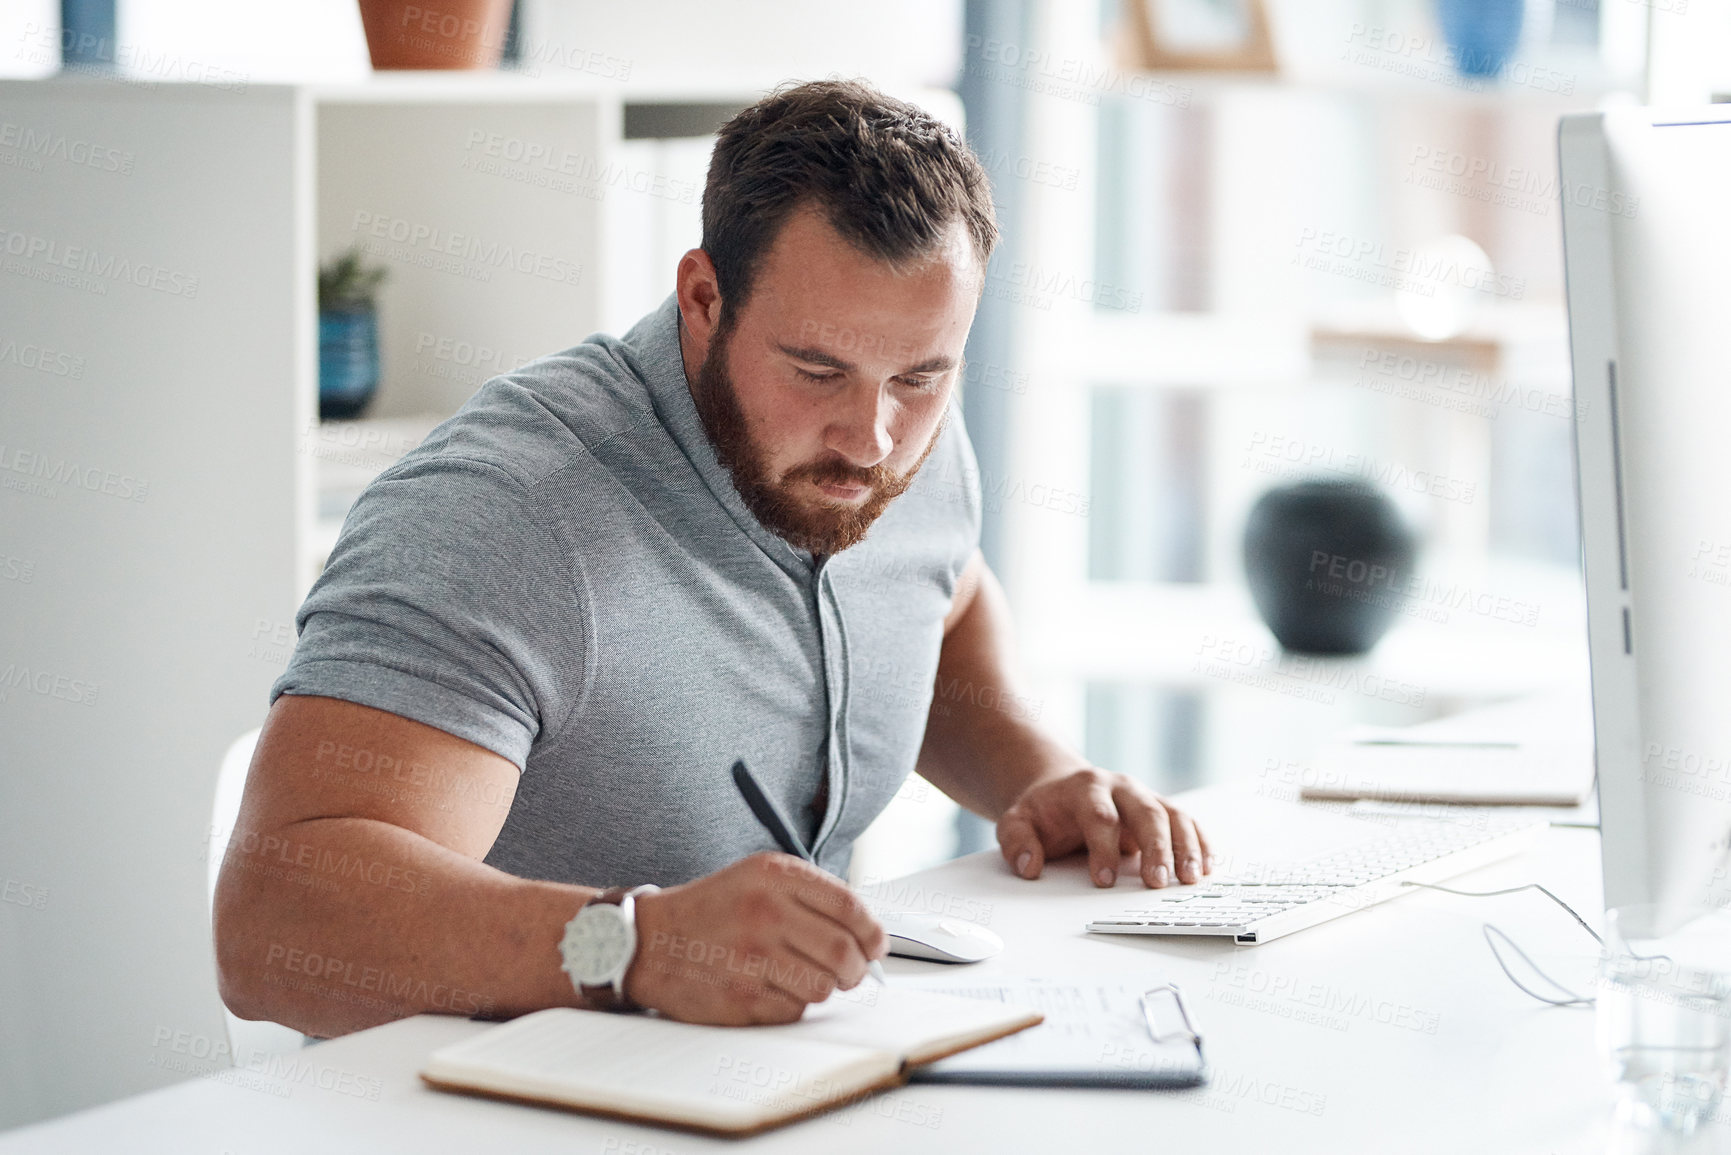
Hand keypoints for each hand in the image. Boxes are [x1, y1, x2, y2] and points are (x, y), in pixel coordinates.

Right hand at [623, 853, 886, 1024]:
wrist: (649, 941)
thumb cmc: (713, 910)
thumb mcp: (759, 878)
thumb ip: (811, 895)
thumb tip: (867, 932)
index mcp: (775, 876)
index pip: (851, 908)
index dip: (873, 933)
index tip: (874, 945)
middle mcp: (765, 912)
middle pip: (845, 953)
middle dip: (856, 969)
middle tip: (849, 972)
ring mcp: (752, 957)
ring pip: (824, 987)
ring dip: (824, 988)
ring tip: (804, 977)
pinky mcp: (741, 996)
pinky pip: (794, 1010)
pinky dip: (792, 1004)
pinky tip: (772, 988)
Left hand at [996, 767, 1211, 888]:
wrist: (1061, 790)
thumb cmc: (1044, 812)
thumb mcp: (1017, 822)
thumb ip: (1017, 841)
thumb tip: (1029, 866)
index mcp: (1085, 788)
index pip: (1100, 816)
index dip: (1103, 848)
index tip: (1102, 881)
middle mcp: (1120, 787)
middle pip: (1145, 811)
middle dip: (1155, 847)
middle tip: (1157, 882)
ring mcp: (1144, 796)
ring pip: (1173, 814)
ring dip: (1186, 846)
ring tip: (1191, 878)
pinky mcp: (1160, 809)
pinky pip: (1186, 822)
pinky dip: (1200, 842)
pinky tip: (1207, 866)